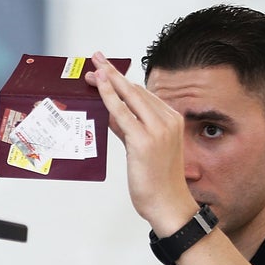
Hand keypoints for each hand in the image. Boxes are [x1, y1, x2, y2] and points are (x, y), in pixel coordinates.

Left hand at [85, 51, 195, 233]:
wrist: (168, 204)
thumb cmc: (157, 181)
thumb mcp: (142, 148)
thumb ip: (128, 129)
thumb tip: (112, 113)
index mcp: (171, 119)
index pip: (143, 93)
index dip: (122, 80)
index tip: (107, 69)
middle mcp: (167, 120)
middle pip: (135, 90)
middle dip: (113, 74)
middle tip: (96, 59)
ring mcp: (157, 129)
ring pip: (129, 96)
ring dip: (109, 80)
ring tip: (93, 69)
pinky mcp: (144, 140)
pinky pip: (122, 112)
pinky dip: (109, 97)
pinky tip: (100, 87)